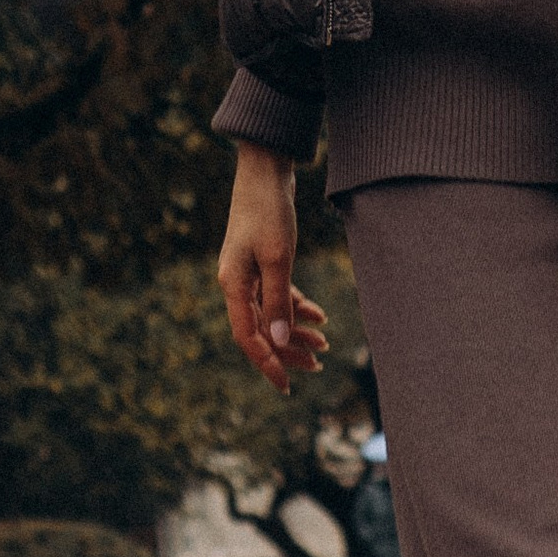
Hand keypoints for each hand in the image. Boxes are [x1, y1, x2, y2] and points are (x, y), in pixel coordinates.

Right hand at [218, 145, 327, 395]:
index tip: (287, 385)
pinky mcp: (262, 261)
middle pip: (261, 329)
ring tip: (324, 344)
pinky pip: (278, 294)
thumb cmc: (269, 211)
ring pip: (271, 313)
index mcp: (232, 285)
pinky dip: (297, 305)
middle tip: (317, 365)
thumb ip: (277, 300)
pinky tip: (319, 315)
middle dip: (288, 349)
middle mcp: (236, 283)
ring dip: (296, 329)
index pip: (248, 337)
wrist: (266, 171)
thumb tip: (277, 340)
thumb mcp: (277, 258)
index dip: (268, 362)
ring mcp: (248, 273)